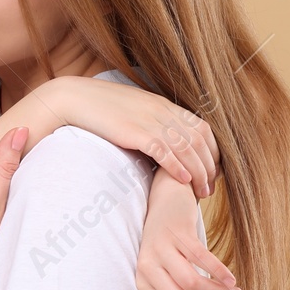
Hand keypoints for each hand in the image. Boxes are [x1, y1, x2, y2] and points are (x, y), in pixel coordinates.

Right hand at [48, 75, 219, 198]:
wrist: (75, 98)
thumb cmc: (101, 108)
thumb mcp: (134, 110)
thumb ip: (152, 121)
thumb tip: (162, 141)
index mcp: (165, 106)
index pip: (203, 128)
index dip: (213, 151)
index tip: (212, 171)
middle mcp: (163, 112)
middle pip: (200, 141)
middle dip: (210, 167)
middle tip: (210, 188)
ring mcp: (150, 121)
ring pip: (187, 148)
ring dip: (199, 172)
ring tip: (201, 192)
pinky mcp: (135, 132)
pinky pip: (164, 151)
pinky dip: (177, 166)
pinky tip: (183, 180)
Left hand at [136, 170, 241, 289]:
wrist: (164, 200)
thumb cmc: (167, 243)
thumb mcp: (164, 273)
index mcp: (143, 282)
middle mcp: (147, 267)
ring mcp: (160, 249)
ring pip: (193, 284)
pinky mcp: (176, 233)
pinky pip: (201, 259)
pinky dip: (220, 272)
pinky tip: (231, 278)